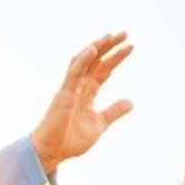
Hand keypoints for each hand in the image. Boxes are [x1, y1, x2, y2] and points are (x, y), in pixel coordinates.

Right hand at [30, 32, 134, 171]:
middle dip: (110, 47)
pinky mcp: (63, 94)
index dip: (116, 58)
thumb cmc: (70, 139)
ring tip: (110, 36)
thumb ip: (114, 111)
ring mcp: (70, 88)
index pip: (104, 69)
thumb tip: (131, 102)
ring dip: (96, 48)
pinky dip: (82, 60)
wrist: (52, 152)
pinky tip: (93, 49)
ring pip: (83, 62)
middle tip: (125, 33)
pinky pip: (73, 73)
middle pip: (95, 61)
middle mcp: (79, 86)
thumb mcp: (100, 123)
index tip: (131, 46)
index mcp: (88, 92)